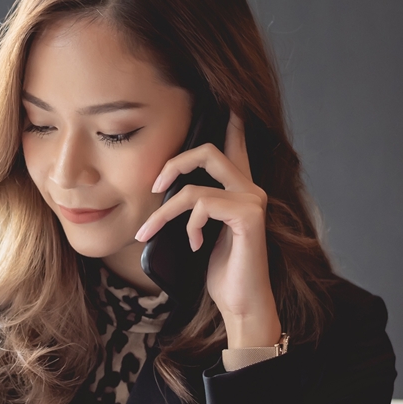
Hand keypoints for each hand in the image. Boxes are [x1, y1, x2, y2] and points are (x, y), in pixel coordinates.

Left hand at [134, 110, 281, 348]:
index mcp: (238, 190)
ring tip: (150, 232)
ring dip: (164, 212)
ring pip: (194, 186)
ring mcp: (252, 201)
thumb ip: (192, 207)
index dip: (231, 122)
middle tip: (154, 184)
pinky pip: (203, 205)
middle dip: (174, 163)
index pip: (235, 146)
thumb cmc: (220, 271)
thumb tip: (164, 191)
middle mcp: (250, 189)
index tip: (227, 100)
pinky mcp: (249, 216)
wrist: (240, 303)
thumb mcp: (199, 232)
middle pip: (209, 150)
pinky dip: (189, 226)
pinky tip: (195, 245)